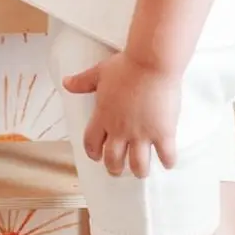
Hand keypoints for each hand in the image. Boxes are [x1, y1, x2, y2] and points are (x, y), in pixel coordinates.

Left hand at [65, 52, 180, 178]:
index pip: (91, 143)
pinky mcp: (163, 132)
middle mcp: (120, 130)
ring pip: (138, 164)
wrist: (152, 63)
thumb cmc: (127, 66)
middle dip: (114, 168)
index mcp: (103, 117)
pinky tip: (167, 162)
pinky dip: (167, 162)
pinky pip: (166, 155)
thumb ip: (82, 82)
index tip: (97, 156)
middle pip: (113, 160)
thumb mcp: (99, 73)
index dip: (93, 153)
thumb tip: (66, 83)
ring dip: (139, 170)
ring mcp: (142, 133)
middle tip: (118, 169)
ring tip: (141, 171)